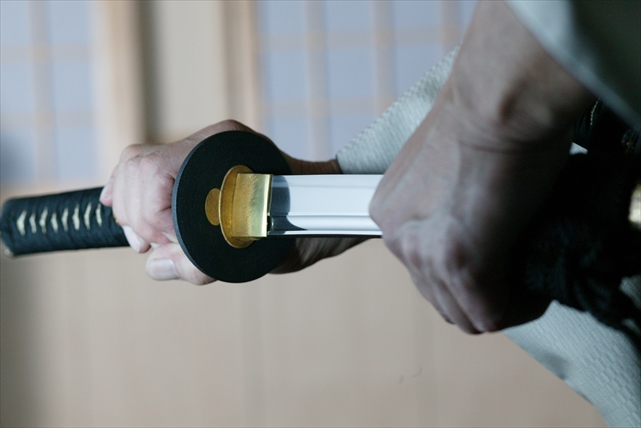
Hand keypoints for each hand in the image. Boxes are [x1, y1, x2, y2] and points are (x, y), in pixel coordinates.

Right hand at [100, 120, 360, 283]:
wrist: (327, 208)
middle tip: (153, 246)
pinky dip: (129, 189)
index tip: (165, 247)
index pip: (156, 173)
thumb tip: (155, 263)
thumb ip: (207, 261)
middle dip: (137, 214)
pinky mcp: (199, 163)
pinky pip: (146, 166)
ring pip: (137, 164)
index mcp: (225, 151)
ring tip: (144, 238)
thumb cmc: (303, 227)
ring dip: (130, 204)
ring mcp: (203, 149)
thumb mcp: (260, 252)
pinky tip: (120, 205)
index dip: (150, 218)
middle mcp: (210, 143)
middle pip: (140, 167)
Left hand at [369, 1, 593, 332]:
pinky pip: (490, 314)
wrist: (498, 98)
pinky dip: (517, 308)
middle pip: (437, 296)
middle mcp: (397, 236)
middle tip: (514, 275)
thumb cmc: (484, 115)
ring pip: (461, 313)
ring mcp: (424, 253)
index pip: (421, 268)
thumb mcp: (448, 166)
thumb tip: (478, 229)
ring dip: (498, 304)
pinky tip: (534, 289)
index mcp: (389, 211)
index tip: (494, 260)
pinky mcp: (460, 263)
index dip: (462, 272)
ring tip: (527, 282)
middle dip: (477, 293)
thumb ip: (446, 204)